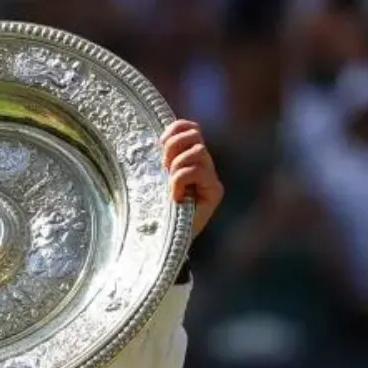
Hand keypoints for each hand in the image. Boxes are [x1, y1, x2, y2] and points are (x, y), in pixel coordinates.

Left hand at [161, 119, 223, 240]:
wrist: (160, 238)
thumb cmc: (153, 208)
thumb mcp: (152, 177)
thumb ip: (160, 158)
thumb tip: (156, 137)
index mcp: (189, 158)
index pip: (190, 128)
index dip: (174, 131)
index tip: (159, 145)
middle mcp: (204, 165)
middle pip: (195, 135)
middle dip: (173, 147)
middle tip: (163, 168)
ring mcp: (211, 178)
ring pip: (198, 151)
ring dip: (177, 166)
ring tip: (170, 185)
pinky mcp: (215, 191)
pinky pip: (197, 171)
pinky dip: (180, 180)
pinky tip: (175, 196)